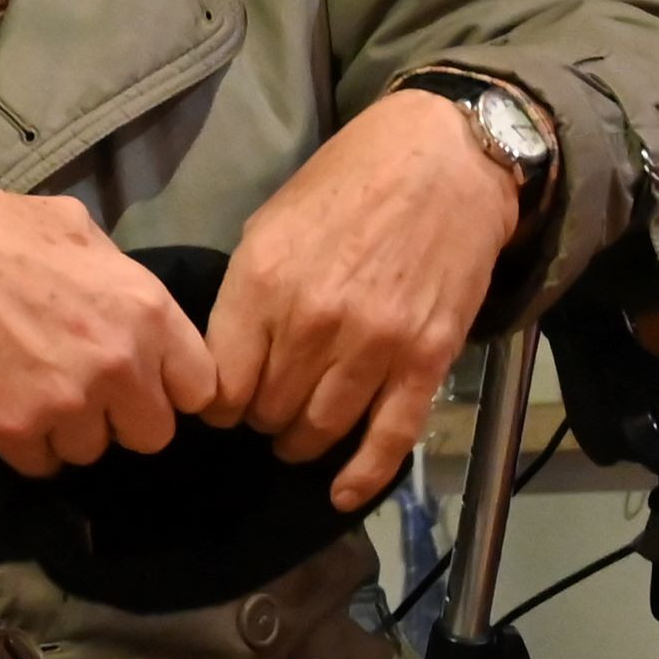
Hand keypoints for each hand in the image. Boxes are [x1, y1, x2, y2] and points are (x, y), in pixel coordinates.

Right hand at [0, 180, 216, 472]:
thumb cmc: (4, 230)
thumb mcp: (84, 235)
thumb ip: (125, 284)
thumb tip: (139, 317)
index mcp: (147, 313)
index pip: (201, 389)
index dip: (173, 388)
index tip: (147, 381)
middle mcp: (119, 365)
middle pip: (152, 434)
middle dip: (122, 416)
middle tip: (87, 390)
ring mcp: (66, 402)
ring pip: (92, 450)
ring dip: (69, 429)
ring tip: (36, 392)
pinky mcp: (13, 428)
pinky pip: (42, 464)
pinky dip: (26, 444)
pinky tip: (8, 407)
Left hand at [206, 86, 533, 507]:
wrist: (441, 163)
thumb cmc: (344, 186)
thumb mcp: (268, 228)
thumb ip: (245, 297)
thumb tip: (223, 358)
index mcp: (261, 284)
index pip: (221, 380)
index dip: (218, 404)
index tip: (222, 406)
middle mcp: (312, 322)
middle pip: (268, 410)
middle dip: (261, 421)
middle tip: (266, 415)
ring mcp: (372, 345)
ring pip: (320, 428)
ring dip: (302, 443)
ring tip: (297, 438)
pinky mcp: (426, 360)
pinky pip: (389, 437)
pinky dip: (363, 475)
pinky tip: (341, 495)